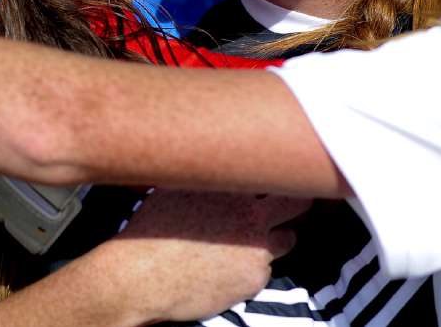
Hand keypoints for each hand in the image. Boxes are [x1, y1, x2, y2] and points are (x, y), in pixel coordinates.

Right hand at [89, 188, 309, 323]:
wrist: (142, 276)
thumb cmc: (150, 231)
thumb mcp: (174, 187)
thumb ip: (204, 176)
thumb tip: (208, 160)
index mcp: (233, 186)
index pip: (276, 172)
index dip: (279, 175)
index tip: (281, 175)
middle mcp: (251, 214)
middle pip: (298, 203)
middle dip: (298, 203)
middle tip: (294, 204)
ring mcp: (257, 248)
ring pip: (288, 239)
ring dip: (276, 238)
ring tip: (251, 242)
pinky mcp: (254, 278)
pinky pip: (266, 269)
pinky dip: (252, 268)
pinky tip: (227, 268)